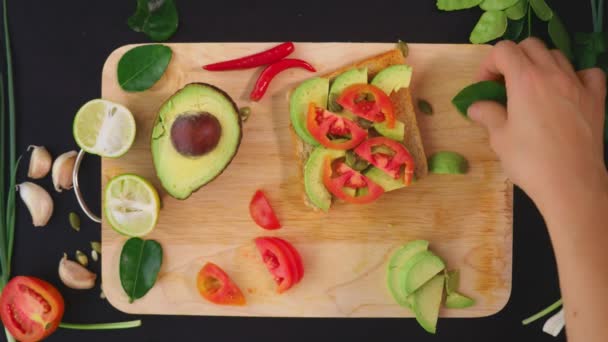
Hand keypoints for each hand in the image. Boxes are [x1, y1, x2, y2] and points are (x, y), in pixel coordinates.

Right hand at [468, 38, 606, 206]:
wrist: (570, 183)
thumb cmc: (529, 161)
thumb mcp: (499, 138)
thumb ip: (487, 115)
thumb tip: (475, 107)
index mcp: (525, 80)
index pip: (503, 50)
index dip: (489, 64)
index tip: (484, 86)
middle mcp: (552, 74)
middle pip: (530, 46)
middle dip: (513, 59)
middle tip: (504, 84)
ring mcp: (578, 84)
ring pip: (557, 55)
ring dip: (540, 64)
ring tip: (532, 89)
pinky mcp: (596, 99)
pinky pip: (589, 73)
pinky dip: (576, 76)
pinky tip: (567, 91)